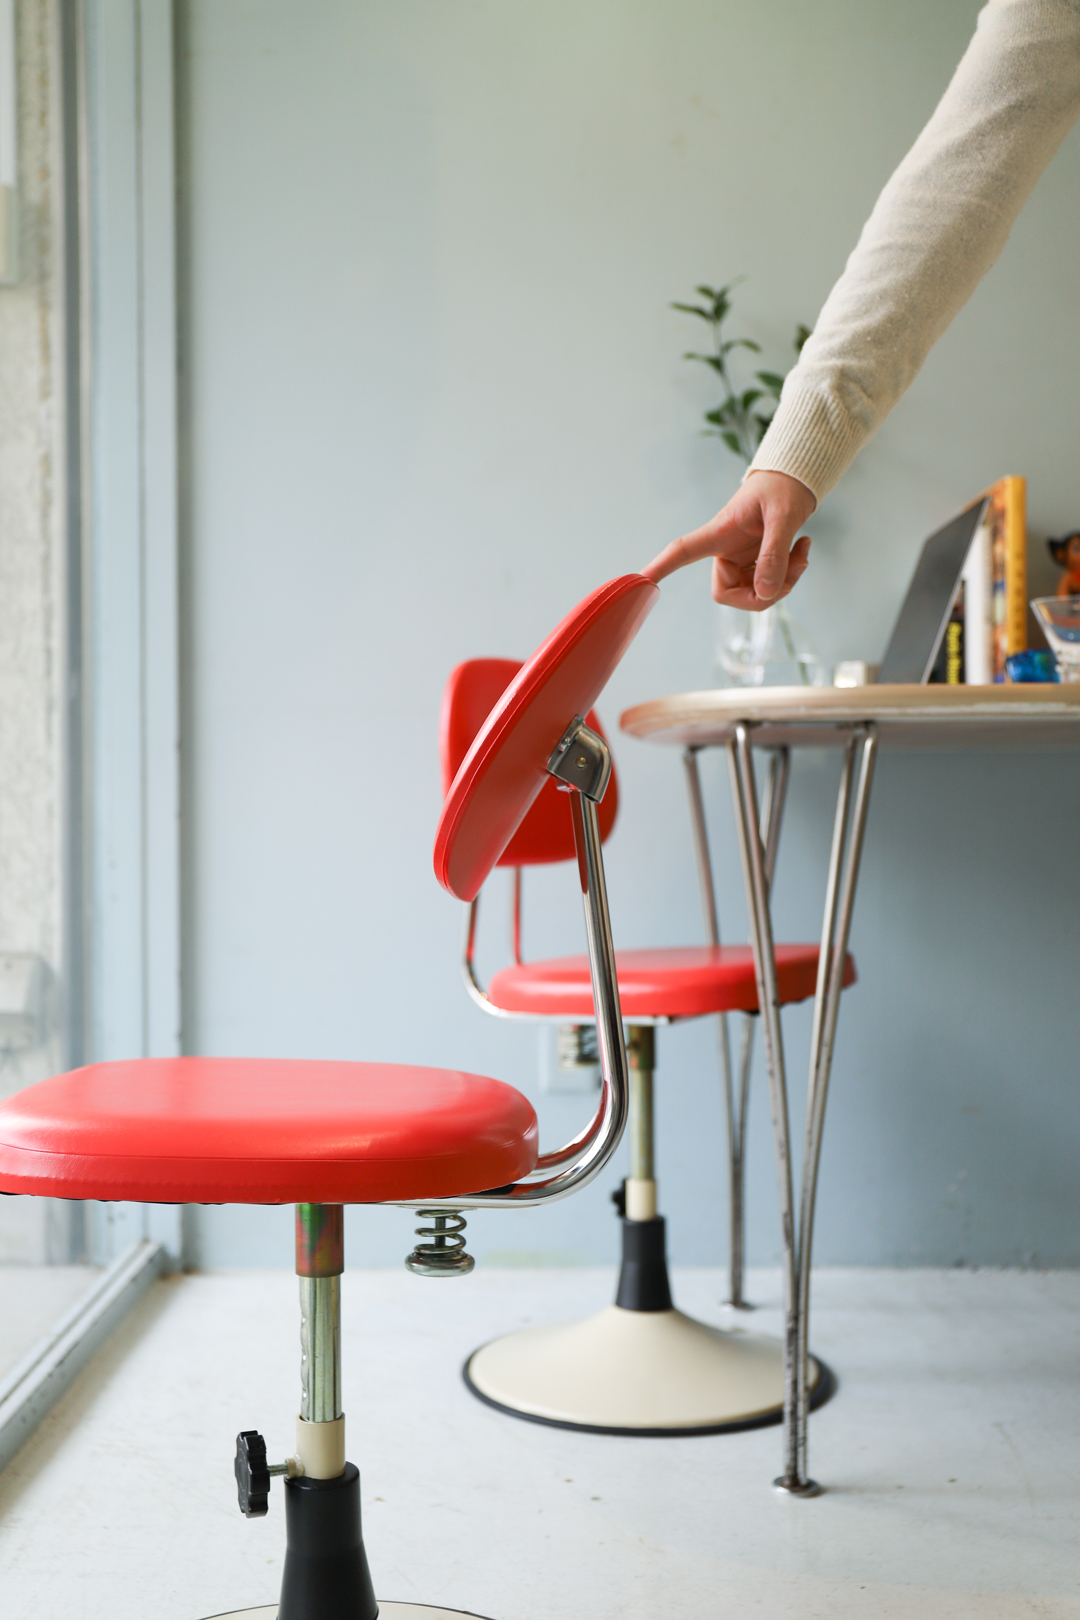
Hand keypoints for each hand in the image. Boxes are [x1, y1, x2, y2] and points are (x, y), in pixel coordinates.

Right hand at [642, 470, 815, 608]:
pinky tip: (802, 549)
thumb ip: (775, 553)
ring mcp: (740, 558)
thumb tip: (765, 593)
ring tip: (801, 553)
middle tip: (789, 577)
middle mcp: (725, 550)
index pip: (683, 551)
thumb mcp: (784, 515)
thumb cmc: (783, 487)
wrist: (795, 480)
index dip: (661, 567)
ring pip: (754, 593)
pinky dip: (791, 574)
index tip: (641, 582)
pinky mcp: (755, 562)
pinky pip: (770, 584)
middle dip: (763, 594)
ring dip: (784, 582)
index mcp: (720, 532)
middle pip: (728, 594)